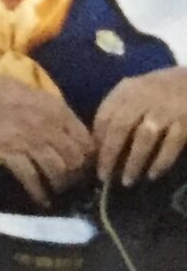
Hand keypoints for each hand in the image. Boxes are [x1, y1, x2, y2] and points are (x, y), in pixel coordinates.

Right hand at [0, 65, 93, 206]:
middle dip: (76, 175)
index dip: (88, 159)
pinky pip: (31, 178)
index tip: (83, 167)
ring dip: (59, 185)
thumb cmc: (1, 90)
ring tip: (56, 191)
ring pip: (58, 171)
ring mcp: (29, 141)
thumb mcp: (38, 96)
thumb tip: (72, 135)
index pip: (87, 142)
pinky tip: (41, 200)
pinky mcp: (9, 152)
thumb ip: (57, 114)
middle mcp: (49, 127)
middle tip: (71, 183)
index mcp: (58, 111)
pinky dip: (38, 193)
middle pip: (75, 160)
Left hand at [93, 68, 186, 189]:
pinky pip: (171, 145)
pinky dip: (161, 161)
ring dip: (134, 162)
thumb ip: (118, 111)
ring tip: (127, 181)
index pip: (104, 116)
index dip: (97, 140)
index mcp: (127, 90)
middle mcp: (144, 98)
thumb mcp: (135, 91)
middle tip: (104, 177)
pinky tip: (153, 175)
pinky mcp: (185, 121)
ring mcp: (165, 110)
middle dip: (110, 155)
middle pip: (121, 128)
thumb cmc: (159, 90)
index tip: (92, 160)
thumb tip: (99, 143)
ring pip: (144, 138)